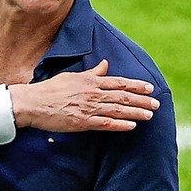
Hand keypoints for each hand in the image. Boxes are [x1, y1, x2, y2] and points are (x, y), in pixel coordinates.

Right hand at [8, 60, 158, 131]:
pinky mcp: (83, 122)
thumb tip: (105, 64)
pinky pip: (106, 124)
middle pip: (122, 97)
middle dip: (141, 100)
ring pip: (118, 110)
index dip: (136, 85)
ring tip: (150, 114)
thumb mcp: (72, 76)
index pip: (118, 82)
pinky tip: (132, 126)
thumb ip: (91, 72)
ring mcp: (88, 108)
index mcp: (89, 81)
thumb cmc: (51, 88)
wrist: (34, 103)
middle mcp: (92, 94)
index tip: (149, 87)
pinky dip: (121, 125)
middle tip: (156, 103)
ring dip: (136, 112)